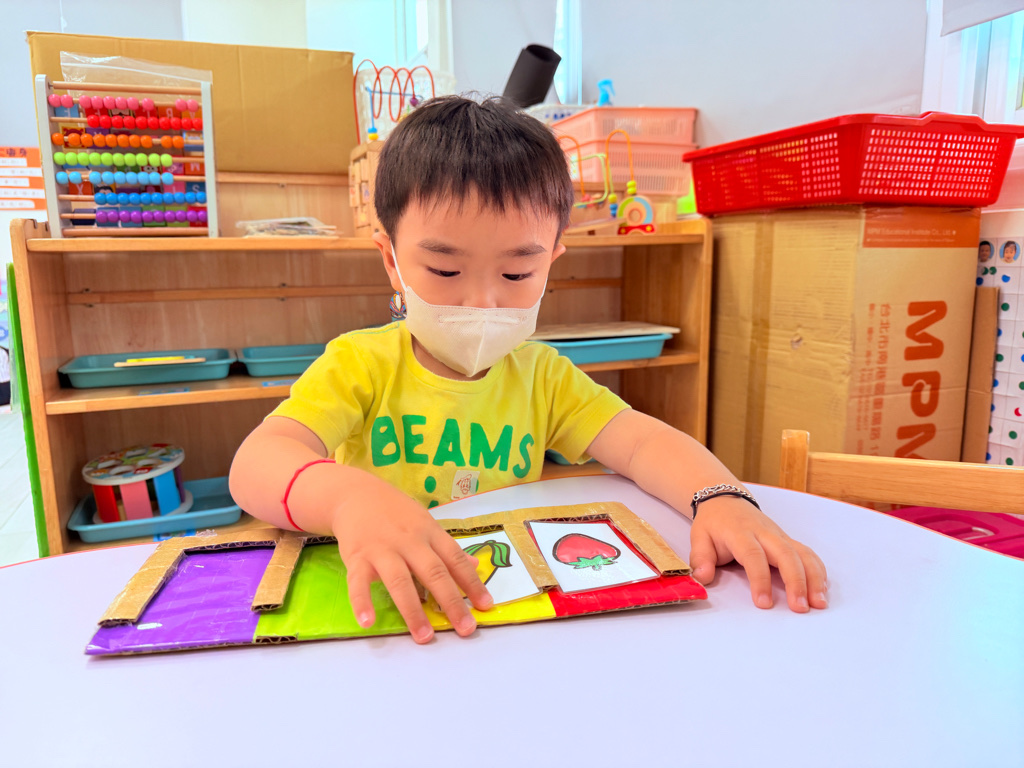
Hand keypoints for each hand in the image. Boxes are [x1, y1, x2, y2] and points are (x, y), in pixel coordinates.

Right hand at [332, 485, 492, 643]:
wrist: (356, 494)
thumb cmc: (396, 513)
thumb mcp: (425, 523)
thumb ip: (447, 547)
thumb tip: (474, 565)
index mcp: (429, 533)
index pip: (455, 559)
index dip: (472, 582)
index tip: (486, 606)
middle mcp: (409, 541)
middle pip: (434, 572)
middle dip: (451, 602)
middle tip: (466, 629)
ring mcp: (382, 549)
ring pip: (400, 581)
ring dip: (413, 611)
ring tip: (424, 636)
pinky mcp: (357, 557)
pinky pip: (358, 583)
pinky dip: (362, 602)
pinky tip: (368, 622)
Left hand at [688, 496, 827, 611]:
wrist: (725, 501)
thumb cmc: (713, 524)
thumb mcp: (699, 538)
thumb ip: (700, 559)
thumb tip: (702, 579)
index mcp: (741, 533)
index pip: (754, 556)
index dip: (760, 579)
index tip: (764, 603)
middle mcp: (765, 533)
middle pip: (786, 554)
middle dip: (796, 582)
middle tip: (800, 607)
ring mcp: (779, 536)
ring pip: (802, 554)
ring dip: (814, 578)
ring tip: (819, 604)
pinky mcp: (788, 540)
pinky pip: (808, 554)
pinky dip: (818, 571)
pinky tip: (822, 590)